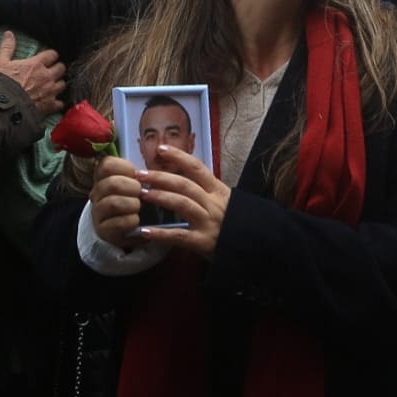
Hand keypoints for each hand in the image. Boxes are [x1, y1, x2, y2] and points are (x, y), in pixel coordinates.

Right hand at [0, 32, 65, 114]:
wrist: (4, 107)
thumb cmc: (2, 83)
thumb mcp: (1, 63)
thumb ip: (7, 47)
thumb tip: (9, 33)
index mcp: (36, 64)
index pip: (53, 54)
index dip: (51, 56)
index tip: (48, 58)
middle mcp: (47, 76)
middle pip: (61, 68)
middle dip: (57, 68)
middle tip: (51, 71)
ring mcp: (50, 91)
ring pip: (63, 84)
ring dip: (58, 84)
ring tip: (53, 85)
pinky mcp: (50, 105)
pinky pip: (60, 103)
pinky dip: (58, 102)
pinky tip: (53, 102)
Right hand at [89, 156, 144, 250]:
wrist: (128, 229)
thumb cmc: (134, 200)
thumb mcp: (135, 183)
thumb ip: (140, 171)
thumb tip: (159, 153)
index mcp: (103, 177)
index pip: (107, 165)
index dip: (125, 168)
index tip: (137, 175)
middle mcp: (96, 193)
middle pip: (112, 184)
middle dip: (133, 187)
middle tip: (142, 193)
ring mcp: (98, 212)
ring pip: (113, 203)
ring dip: (132, 204)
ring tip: (138, 207)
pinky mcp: (103, 230)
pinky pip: (117, 223)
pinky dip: (131, 221)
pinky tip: (136, 220)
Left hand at [138, 145, 230, 259]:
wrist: (257, 247)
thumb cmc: (237, 224)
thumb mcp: (227, 202)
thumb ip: (209, 192)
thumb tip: (184, 180)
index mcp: (219, 191)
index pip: (197, 168)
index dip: (178, 157)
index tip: (160, 149)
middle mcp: (213, 204)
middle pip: (184, 184)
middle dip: (160, 176)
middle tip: (139, 174)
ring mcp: (209, 222)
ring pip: (182, 203)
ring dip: (160, 197)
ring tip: (142, 194)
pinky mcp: (204, 242)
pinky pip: (179, 236)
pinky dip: (161, 234)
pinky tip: (144, 232)